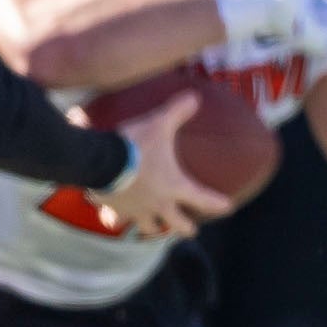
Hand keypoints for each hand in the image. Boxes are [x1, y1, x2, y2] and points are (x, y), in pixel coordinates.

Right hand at [92, 91, 231, 237]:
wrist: (98, 159)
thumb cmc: (134, 144)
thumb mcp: (159, 124)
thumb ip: (177, 111)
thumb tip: (194, 97)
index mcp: (175, 187)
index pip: (203, 199)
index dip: (218, 203)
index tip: (227, 207)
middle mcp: (158, 204)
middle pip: (177, 226)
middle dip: (186, 228)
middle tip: (190, 229)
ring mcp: (135, 210)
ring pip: (147, 229)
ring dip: (151, 229)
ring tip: (152, 228)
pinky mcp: (112, 209)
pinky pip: (114, 220)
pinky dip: (115, 219)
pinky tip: (113, 218)